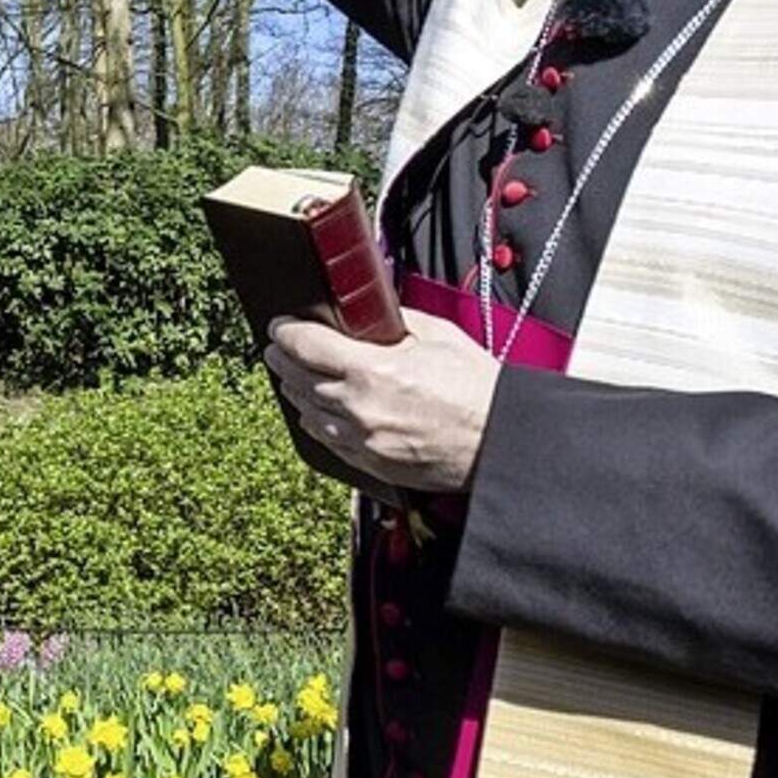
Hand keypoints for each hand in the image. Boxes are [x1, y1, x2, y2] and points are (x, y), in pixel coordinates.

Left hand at [264, 308, 502, 495]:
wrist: (501, 443)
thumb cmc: (478, 391)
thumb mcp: (439, 337)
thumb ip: (395, 322)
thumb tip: (369, 314)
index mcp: (373, 370)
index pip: (306, 346)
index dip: (285, 332)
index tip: (279, 326)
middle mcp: (359, 407)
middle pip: (297, 379)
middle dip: (282, 359)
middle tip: (276, 348)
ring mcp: (362, 440)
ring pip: (307, 412)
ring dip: (294, 391)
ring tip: (290, 376)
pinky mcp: (370, 463)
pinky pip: (327, 440)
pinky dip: (315, 421)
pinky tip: (314, 410)